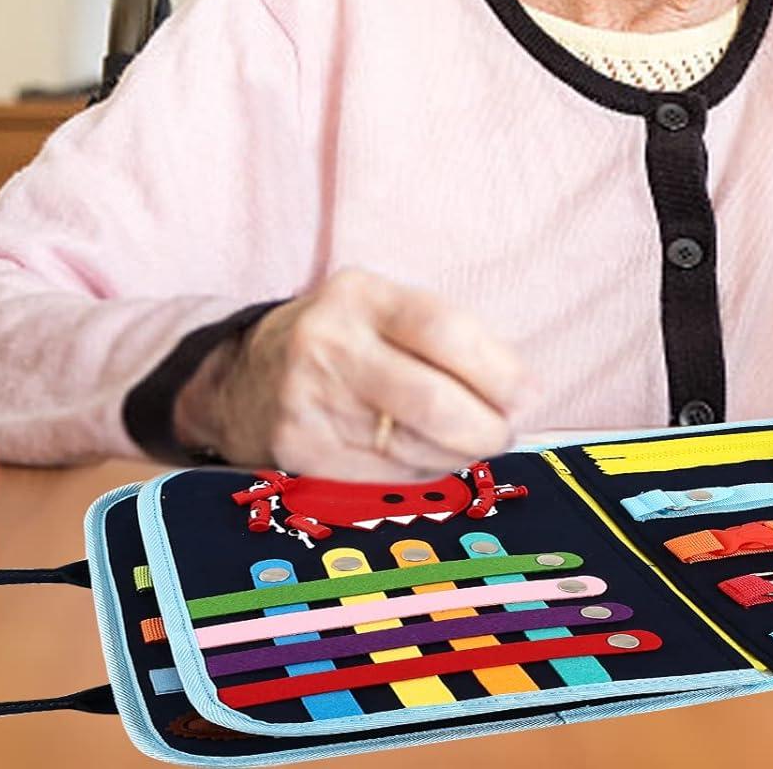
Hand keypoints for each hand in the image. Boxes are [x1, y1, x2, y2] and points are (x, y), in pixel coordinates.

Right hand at [177, 268, 526, 480]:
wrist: (242, 377)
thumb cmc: (345, 339)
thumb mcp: (384, 309)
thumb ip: (446, 337)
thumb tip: (522, 393)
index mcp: (362, 296)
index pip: (443, 329)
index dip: (497, 369)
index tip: (529, 394)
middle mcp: (330, 345)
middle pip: (430, 400)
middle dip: (484, 426)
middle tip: (506, 432)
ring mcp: (310, 402)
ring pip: (412, 447)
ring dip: (458, 454)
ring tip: (472, 443)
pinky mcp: (302, 453)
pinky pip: (386, 476)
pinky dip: (423, 472)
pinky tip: (431, 459)